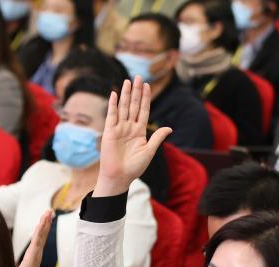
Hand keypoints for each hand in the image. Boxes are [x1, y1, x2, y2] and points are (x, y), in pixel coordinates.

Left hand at [11, 209, 52, 266]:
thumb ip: (25, 266)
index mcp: (35, 254)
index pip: (41, 238)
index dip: (44, 228)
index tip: (46, 219)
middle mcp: (37, 252)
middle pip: (43, 234)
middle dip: (46, 222)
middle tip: (49, 211)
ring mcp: (36, 253)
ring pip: (41, 235)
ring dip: (44, 223)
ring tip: (48, 213)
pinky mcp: (32, 255)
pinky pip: (37, 240)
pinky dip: (40, 231)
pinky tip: (41, 224)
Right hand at [95, 77, 172, 196]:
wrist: (119, 177)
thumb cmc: (134, 168)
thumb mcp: (149, 151)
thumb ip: (157, 138)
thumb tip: (170, 128)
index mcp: (140, 131)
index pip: (143, 110)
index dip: (145, 98)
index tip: (147, 85)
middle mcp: (129, 127)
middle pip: (133, 105)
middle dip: (136, 91)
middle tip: (139, 76)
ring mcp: (119, 129)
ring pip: (123, 108)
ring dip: (126, 94)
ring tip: (128, 81)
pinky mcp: (109, 132)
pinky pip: (112, 116)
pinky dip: (113, 105)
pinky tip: (115, 94)